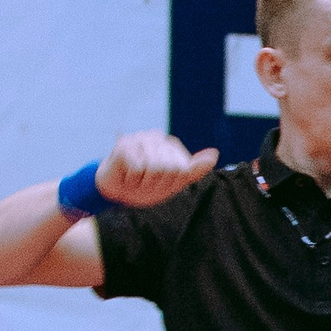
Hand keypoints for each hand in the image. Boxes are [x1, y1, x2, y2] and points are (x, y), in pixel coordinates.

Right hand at [97, 130, 218, 207]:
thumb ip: (195, 169)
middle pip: (170, 168)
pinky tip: (126, 175)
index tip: (160, 182)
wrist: (116, 193)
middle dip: (157, 183)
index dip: (171, 182)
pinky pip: (138, 168)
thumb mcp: (175, 182)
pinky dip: (132, 178)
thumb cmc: (146, 186)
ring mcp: (139, 139)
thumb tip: (215, 154)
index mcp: (170, 145)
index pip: (182, 169)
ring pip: (155, 167)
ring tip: (136, 178)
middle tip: (145, 182)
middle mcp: (156, 137)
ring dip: (144, 181)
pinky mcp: (124, 145)